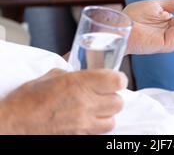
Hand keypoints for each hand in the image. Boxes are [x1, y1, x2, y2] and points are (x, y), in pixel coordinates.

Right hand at [0, 68, 126, 134]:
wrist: (16, 123)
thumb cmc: (29, 98)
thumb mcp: (52, 76)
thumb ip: (73, 74)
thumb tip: (84, 74)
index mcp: (79, 83)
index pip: (116, 81)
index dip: (118, 78)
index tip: (114, 77)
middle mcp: (85, 104)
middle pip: (118, 102)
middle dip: (113, 96)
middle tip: (104, 92)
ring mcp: (83, 123)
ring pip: (112, 120)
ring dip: (108, 113)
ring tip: (97, 107)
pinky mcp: (80, 137)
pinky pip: (99, 132)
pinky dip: (99, 125)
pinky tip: (88, 119)